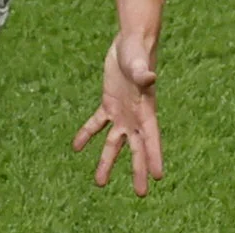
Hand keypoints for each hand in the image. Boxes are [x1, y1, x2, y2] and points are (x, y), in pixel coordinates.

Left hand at [72, 36, 164, 195]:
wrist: (130, 40)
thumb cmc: (138, 50)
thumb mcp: (138, 62)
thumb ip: (143, 72)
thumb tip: (149, 77)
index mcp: (146, 109)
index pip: (152, 138)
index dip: (154, 157)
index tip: (157, 177)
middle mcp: (135, 116)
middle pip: (137, 148)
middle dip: (138, 170)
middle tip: (140, 193)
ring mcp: (121, 112)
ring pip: (114, 142)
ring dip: (107, 161)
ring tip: (100, 182)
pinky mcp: (108, 103)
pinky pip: (97, 124)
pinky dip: (87, 135)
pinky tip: (76, 147)